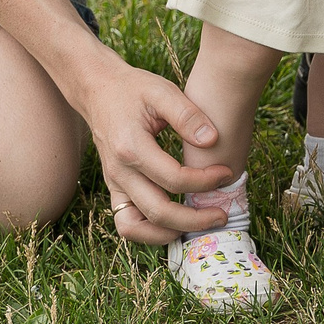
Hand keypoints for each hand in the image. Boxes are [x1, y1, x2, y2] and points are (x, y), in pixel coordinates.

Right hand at [77, 58, 232, 243]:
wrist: (98, 90)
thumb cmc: (132, 89)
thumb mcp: (161, 91)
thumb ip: (187, 114)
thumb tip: (212, 140)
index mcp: (131, 147)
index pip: (174, 179)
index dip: (205, 181)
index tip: (226, 173)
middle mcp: (119, 172)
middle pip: (158, 211)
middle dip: (195, 219)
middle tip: (223, 214)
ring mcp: (114, 184)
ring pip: (136, 228)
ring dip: (168, 234)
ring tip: (198, 225)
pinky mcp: (115, 189)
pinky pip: (127, 224)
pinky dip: (150, 232)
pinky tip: (176, 224)